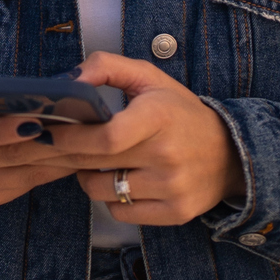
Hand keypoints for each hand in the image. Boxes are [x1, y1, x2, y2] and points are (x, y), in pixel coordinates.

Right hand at [0, 67, 77, 210]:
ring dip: (58, 158)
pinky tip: (75, 155)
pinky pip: (28, 184)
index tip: (35, 121)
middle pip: (8, 156)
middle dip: (47, 142)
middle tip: (82, 127)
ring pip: (24, 172)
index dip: (3, 130)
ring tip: (88, 140)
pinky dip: (53, 170)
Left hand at [22, 52, 245, 224]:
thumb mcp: (149, 78)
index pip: (107, 137)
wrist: (231, 153)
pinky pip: (120, 212)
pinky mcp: (176, 213)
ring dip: (88, 177)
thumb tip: (68, 79)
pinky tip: (121, 180)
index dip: (70, 138)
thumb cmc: (179, 111)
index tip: (48, 132)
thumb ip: (106, 66)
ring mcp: (173, 188)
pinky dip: (111, 198)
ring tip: (97, 161)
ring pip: (102, 191)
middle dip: (66, 155)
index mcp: (159, 116)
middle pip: (96, 164)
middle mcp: (168, 155)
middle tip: (51, 147)